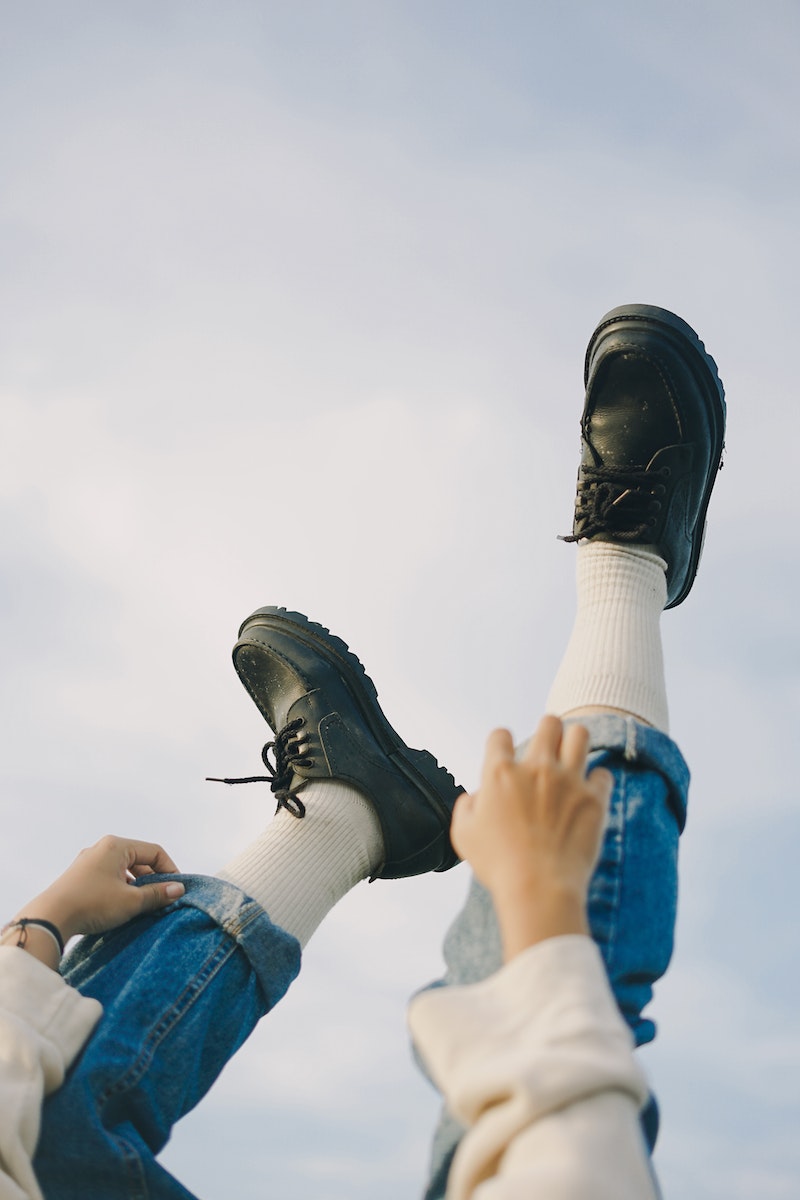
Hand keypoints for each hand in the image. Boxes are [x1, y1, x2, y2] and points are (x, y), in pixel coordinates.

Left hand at [5, 836, 184, 964]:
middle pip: (138, 859)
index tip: (176, 890)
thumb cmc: (92, 905)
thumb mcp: (131, 901)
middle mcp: (101, 848)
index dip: (170, 870)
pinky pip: (109, 877)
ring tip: (143, 905)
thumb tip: (178, 890)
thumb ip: (157, 894)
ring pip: (123, 870)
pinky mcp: (80, 876)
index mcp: (116, 846)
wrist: (50, 917)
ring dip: (137, 886)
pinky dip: (121, 889)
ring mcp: (88, 862)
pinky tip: (121, 907)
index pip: (154, 852)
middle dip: (153, 879)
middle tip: (161, 899)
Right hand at [451, 716, 612, 958]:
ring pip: (581, 734)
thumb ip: (466, 807)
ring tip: (571, 759)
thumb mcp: (463, 835)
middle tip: (546, 751)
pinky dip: (596, 780)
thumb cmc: (498, 865)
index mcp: (500, 773)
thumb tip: (475, 797)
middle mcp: (536, 768)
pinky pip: (603, 773)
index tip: (506, 757)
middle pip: (549, 722)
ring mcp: (569, 780)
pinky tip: (588, 793)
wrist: (539, 888)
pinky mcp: (594, 798)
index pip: (500, 734)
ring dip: (575, 743)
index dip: (501, 743)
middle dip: (547, 731)